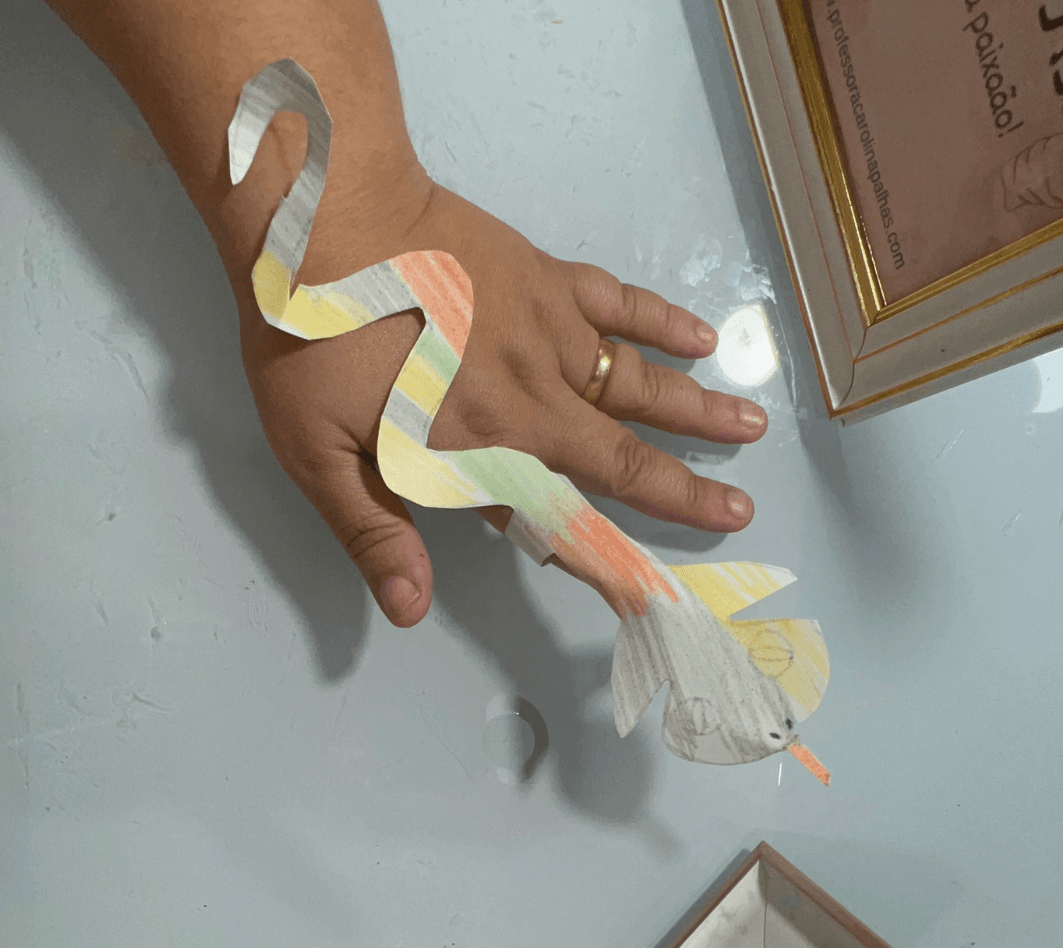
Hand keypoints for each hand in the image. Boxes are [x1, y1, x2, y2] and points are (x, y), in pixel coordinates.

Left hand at [235, 180, 767, 626]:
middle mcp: (533, 402)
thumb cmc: (312, 340)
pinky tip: (700, 339)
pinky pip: (620, 304)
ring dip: (697, 410)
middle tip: (739, 513)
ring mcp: (548, 334)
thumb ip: (373, 533)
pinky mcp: (546, 278)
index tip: (657, 600)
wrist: (326, 219)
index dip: (610, 567)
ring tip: (752, 427)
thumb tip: (411, 611)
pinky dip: (662, 323)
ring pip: (638, 382)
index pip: (561, 525)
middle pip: (623, 458)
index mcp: (482, 452)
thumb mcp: (319, 454)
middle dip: (684, 492)